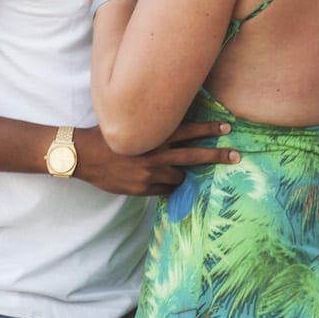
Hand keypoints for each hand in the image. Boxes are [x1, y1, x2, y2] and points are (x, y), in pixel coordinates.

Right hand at [75, 120, 239, 196]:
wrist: (82, 156)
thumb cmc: (106, 137)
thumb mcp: (131, 127)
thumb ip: (152, 132)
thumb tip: (173, 134)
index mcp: (153, 136)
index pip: (187, 131)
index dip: (208, 129)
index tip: (227, 127)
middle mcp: (154, 154)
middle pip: (193, 156)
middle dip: (216, 155)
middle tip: (236, 156)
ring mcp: (149, 174)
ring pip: (178, 178)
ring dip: (180, 175)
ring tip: (176, 172)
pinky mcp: (141, 189)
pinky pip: (162, 190)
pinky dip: (163, 186)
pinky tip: (157, 182)